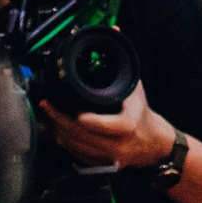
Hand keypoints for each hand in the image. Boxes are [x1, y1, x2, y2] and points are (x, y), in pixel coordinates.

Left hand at [39, 81, 174, 173]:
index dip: (75, 116)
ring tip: (46, 116)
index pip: (95, 123)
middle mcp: (116, 145)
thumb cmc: (143, 115)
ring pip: (73, 146)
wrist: (156, 145)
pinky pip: (75, 154)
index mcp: (127, 126)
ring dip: (56, 131)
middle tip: (46, 105)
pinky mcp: (100, 165)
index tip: (60, 103)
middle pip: (78, 134)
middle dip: (57, 119)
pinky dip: (63, 142)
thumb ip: (120, 71)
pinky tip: (53, 132)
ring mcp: (107, 158)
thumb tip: (114, 37)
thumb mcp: (136, 92)